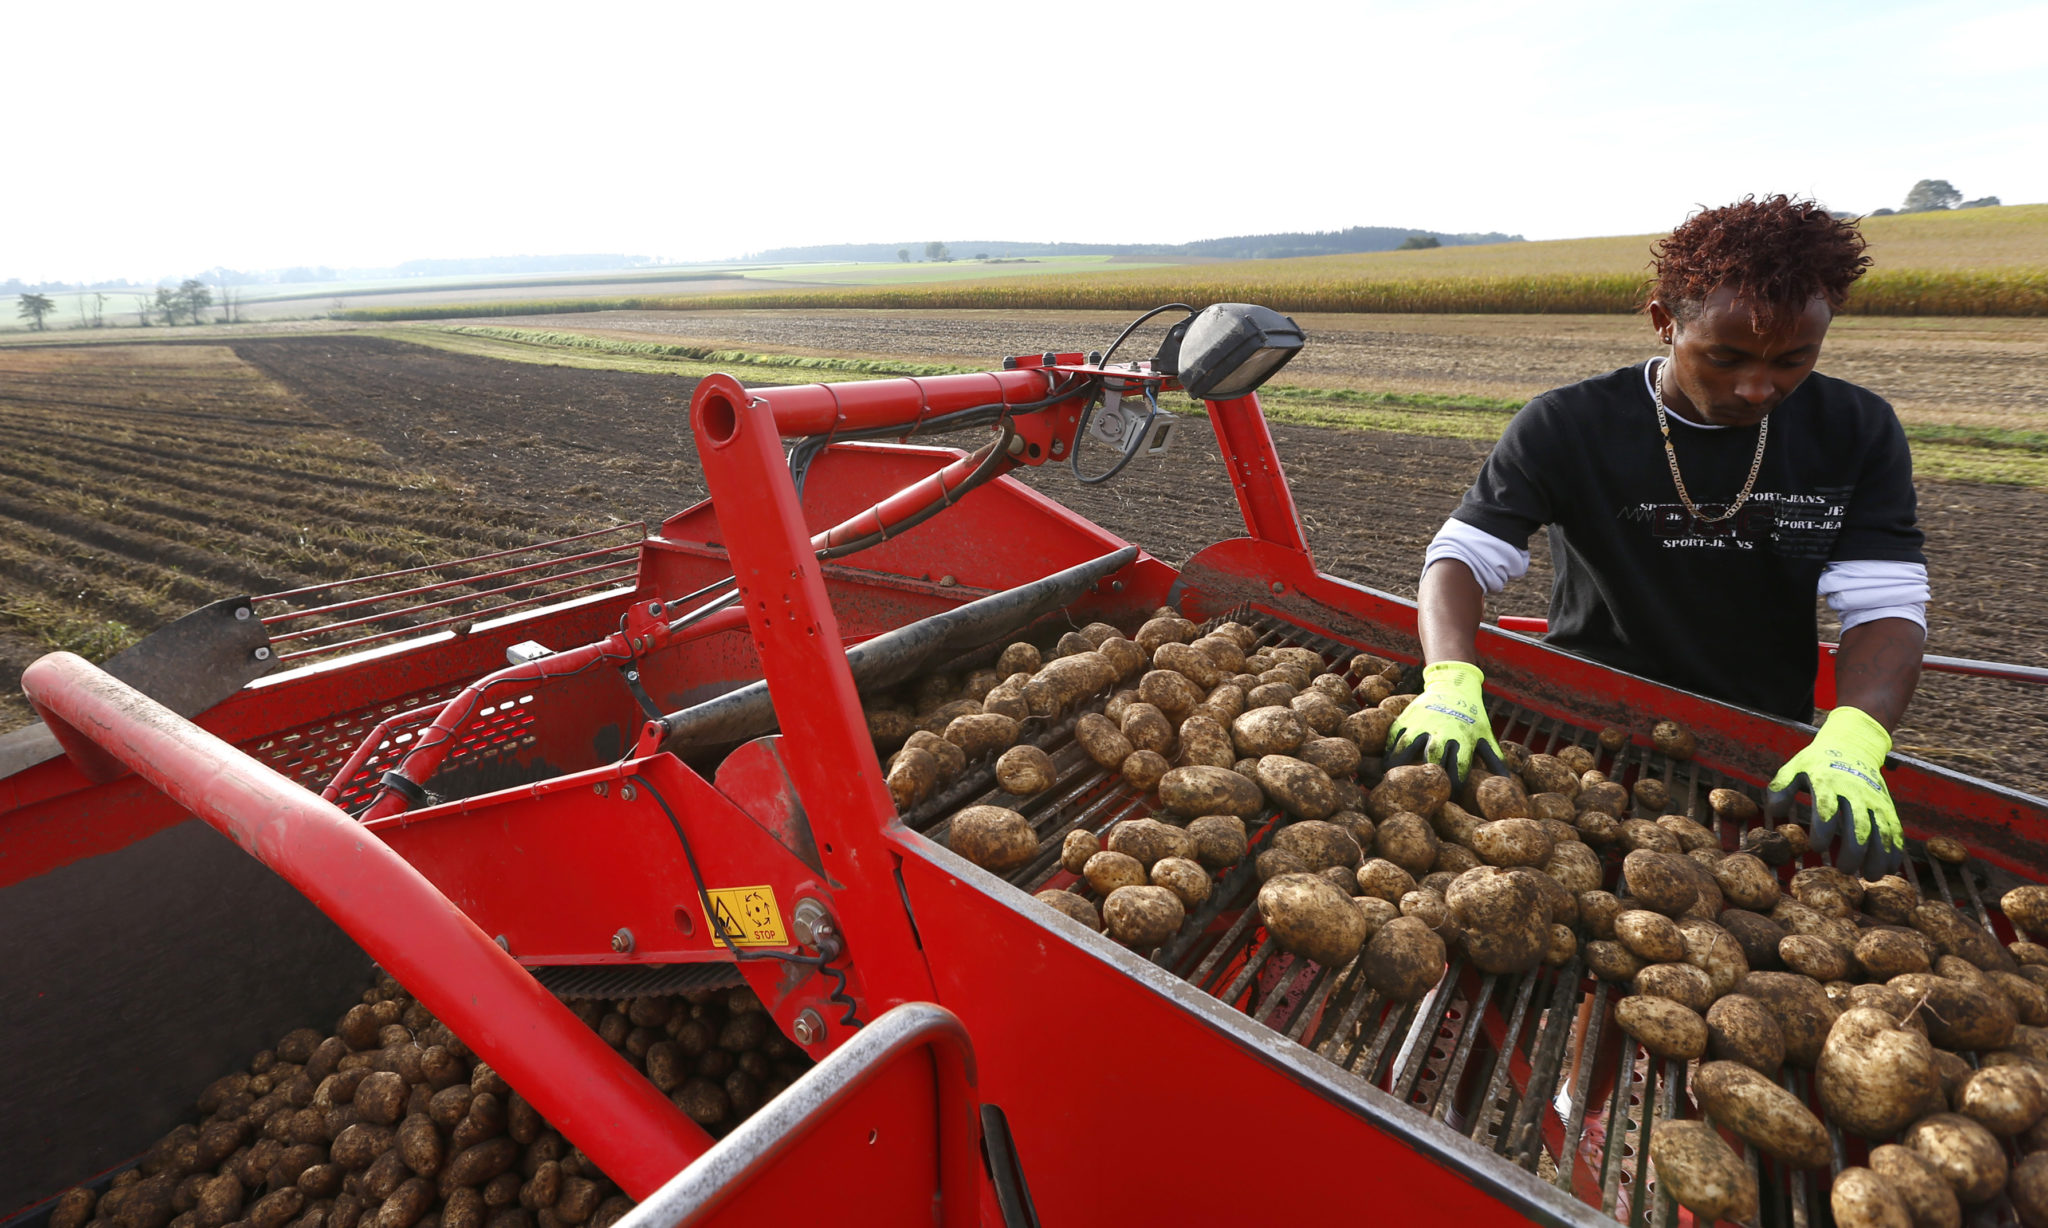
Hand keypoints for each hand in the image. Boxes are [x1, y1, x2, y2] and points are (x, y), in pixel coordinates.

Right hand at [1385, 661, 1505, 790]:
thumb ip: (1493, 760)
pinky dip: (1388, 749)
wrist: (1454, 685)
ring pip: (1408, 745)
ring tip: (1391, 779)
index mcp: (1462, 737)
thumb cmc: (1471, 715)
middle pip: (1433, 757)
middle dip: (1427, 774)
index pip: (1459, 765)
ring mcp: (1422, 723)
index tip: (1449, 796)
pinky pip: (1394, 735)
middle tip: (1420, 792)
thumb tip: (1507, 783)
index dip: (1454, 783)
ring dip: (1400, 763)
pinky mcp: (1407, 717)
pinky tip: (1385, 763)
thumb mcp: (1484, 735)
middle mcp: (1441, 731)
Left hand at [1765, 706, 1902, 877]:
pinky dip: (1895, 849)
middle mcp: (1854, 792)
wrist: (1852, 745)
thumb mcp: (1794, 768)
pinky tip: (1890, 868)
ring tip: (1871, 876)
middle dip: (1854, 850)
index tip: (1817, 847)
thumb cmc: (1817, 763)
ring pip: (1880, 830)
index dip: (1823, 828)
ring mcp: (1873, 799)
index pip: (1827, 807)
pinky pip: (1894, 828)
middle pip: (1857, 824)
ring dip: (1878, 855)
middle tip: (1845, 870)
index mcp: (1828, 782)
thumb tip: (1773, 812)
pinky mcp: (1886, 805)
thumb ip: (1781, 788)